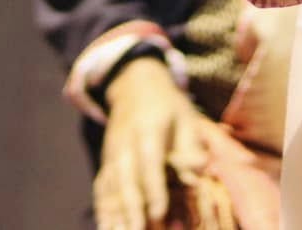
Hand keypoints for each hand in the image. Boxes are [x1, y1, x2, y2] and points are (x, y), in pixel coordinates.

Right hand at [95, 57, 219, 229]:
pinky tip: (106, 229)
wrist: (134, 86)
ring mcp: (111, 153)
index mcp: (148, 129)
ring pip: (110, 187)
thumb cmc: (169, 108)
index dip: (153, 188)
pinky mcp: (105, 163)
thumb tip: (199, 172)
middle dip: (130, 209)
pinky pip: (101, 189)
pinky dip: (102, 210)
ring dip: (114, 214)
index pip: (149, 161)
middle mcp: (124, 143)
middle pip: (125, 178)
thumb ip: (192, 148)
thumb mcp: (187, 119)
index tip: (159, 214)